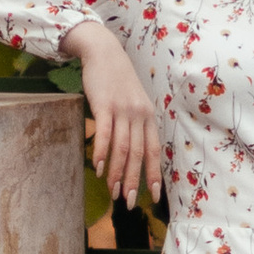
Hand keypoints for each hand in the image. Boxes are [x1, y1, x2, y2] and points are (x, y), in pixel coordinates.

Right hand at [68, 19, 163, 206]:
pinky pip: (105, 133)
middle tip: (129, 202)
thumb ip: (136, 123)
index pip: (154, 150)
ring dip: (118, 173)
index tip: (154, 196)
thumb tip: (133, 150)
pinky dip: (103, 153)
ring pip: (123, 148)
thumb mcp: (134, 101)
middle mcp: (139, 114)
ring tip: (113, 192)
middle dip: (134, 181)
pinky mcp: (104, 105)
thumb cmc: (117, 80)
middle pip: (138, 154)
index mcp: (148, 116)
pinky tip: (99, 168)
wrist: (103, 51)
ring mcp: (122, 109)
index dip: (154, 174)